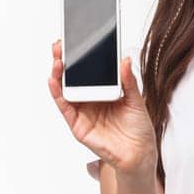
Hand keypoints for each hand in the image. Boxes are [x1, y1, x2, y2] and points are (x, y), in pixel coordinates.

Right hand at [47, 39, 158, 179]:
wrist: (140, 154)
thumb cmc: (138, 127)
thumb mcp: (136, 100)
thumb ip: (128, 81)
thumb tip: (125, 60)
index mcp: (103, 91)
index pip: (88, 70)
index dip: (81, 56)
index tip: (76, 39)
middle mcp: (90, 99)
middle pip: (72, 77)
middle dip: (64, 60)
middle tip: (60, 45)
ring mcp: (82, 111)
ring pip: (64, 89)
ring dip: (58, 74)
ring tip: (57, 59)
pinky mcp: (78, 124)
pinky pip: (64, 106)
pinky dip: (57, 93)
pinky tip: (53, 80)